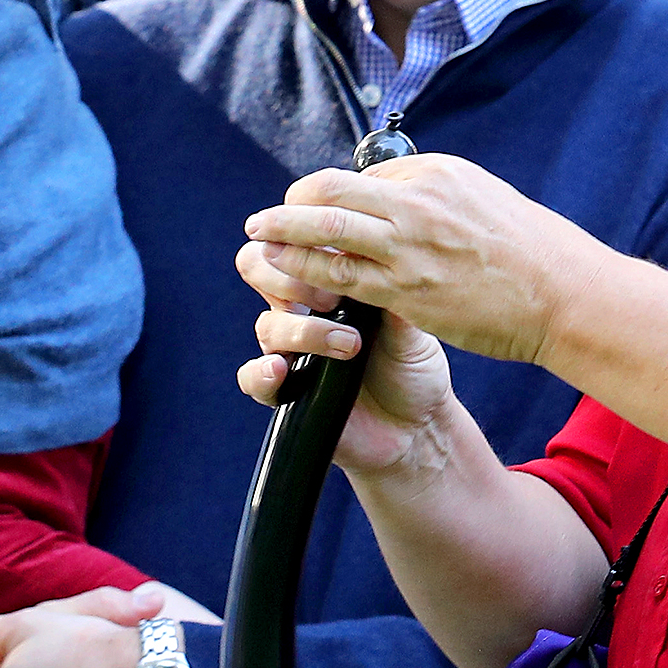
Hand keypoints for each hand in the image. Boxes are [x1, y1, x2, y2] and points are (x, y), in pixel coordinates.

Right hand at [235, 234, 458, 474]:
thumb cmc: (414, 366)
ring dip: (304, 330)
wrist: (417, 427)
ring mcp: (289, 348)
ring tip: (348, 344)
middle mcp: (300, 308)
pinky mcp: (283, 391)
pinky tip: (282, 371)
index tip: (340, 256)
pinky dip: (261, 372)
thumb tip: (379, 249)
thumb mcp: (412, 319)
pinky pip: (251, 377)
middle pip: (258, 266)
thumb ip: (391, 285)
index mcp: (327, 279)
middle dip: (288, 276)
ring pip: (266, 323)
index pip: (292, 240)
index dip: (302, 239)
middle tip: (332, 299)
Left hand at [239, 154, 608, 368]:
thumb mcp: (477, 198)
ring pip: (326, 231)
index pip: (359, 176)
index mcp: (435, 173)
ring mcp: (410, 246)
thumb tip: (385, 197)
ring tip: (258, 237)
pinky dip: (306, 272)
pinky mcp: (407, 289)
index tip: (307, 208)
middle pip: (330, 192)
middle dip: (290, 205)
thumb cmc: (527, 251)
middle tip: (263, 219)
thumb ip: (429, 197)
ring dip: (283, 233)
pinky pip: (340, 278)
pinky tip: (285, 274)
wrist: (566, 293)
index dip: (326, 195)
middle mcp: (418, 202)